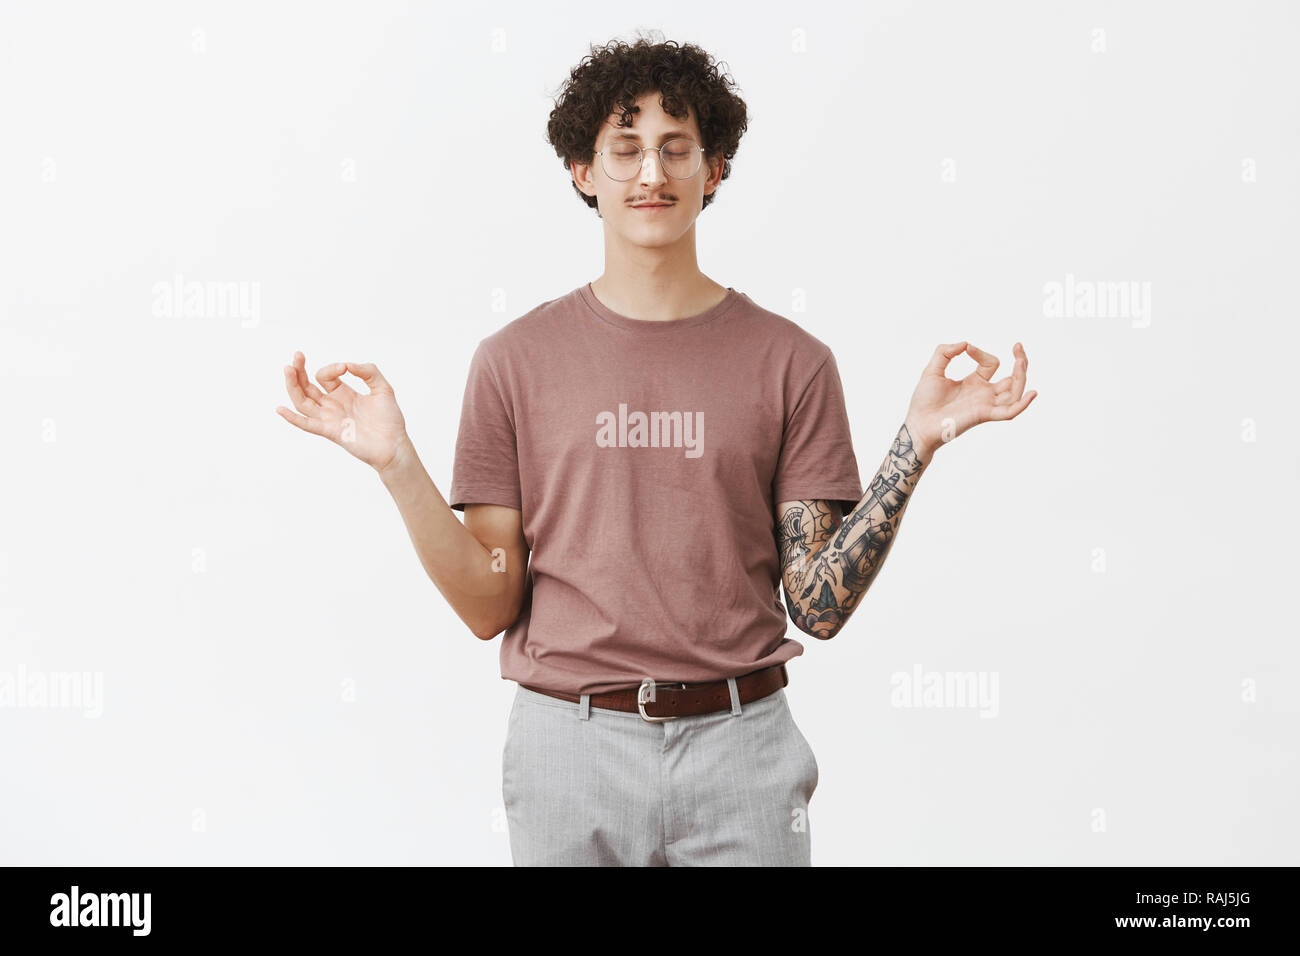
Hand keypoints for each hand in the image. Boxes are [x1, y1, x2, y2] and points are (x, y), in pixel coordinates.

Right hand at [276, 351, 409, 472]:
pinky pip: (307, 425)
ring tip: (288, 368)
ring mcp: (329, 418)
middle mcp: (332, 405)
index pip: (326, 376)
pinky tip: (280, 408)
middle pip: (307, 387)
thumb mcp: (383, 388)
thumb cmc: (390, 420)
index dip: (332, 368)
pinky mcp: (330, 432)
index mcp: (343, 393)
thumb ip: (368, 372)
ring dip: (293, 386)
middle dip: (300, 370)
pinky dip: (293, 418)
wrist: (395, 445)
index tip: (346, 368)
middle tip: (297, 355)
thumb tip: (347, 364)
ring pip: (303, 402)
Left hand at [904, 341, 1037, 458]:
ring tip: (1021, 360)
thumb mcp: (932, 370)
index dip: (980, 352)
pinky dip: (1022, 405)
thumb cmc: (924, 402)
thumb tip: (965, 343)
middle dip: (1020, 361)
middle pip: (1012, 379)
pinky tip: (1032, 394)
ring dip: (1021, 376)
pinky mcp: (983, 415)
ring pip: (1014, 392)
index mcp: (974, 383)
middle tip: (1018, 346)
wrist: (918, 423)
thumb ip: (945, 352)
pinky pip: (1009, 412)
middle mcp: (984, 394)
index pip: (990, 363)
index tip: (966, 349)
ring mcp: (986, 405)